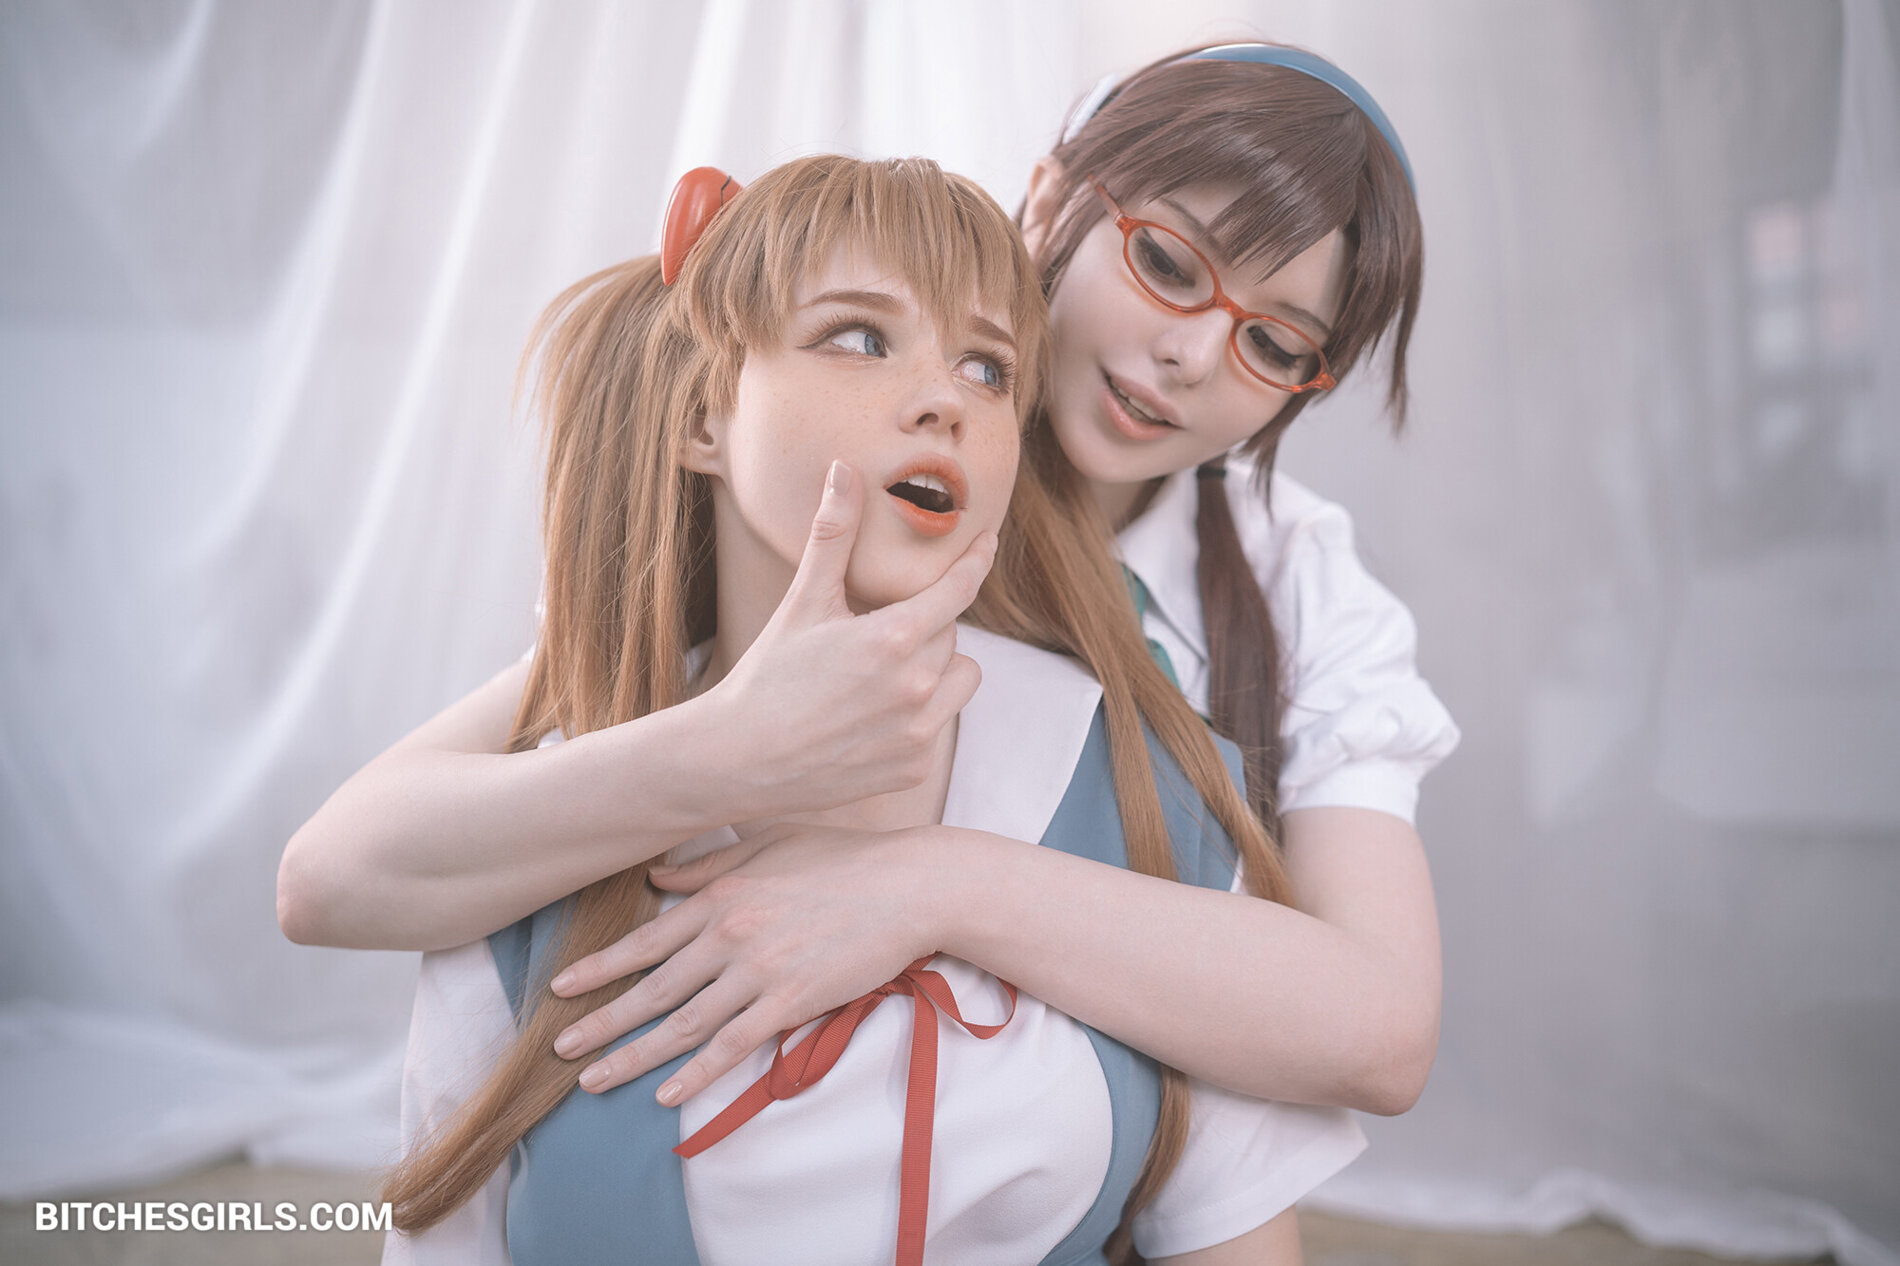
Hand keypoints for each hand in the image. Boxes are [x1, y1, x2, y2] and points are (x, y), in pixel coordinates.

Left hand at [548, 822, 941, 1099]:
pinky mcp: (791, 1000)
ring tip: (594, 1080)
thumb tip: (656, 878)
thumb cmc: (844, 858)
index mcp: (721, 894)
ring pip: (683, 1023)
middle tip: (562, 1048)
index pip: (645, 939)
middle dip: (601, 1021)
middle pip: (652, 988)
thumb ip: (709, 864)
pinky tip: (666, 1092)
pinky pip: (733, 1044)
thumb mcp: (770, 843)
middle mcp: (729, 933)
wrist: (908, 885)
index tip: (562, 989)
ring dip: (633, 1056)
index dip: (600, 968)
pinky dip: (696, 1072)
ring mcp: (758, 970)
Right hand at [699, 460, 991, 819]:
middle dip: (922, 624)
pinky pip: (942, 720)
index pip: (958, 589)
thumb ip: (834, 536)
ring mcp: (918, 731)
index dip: (977, 561)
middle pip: (950, 633)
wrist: (741, 759)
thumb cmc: (770, 675)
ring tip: (884, 671)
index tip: (988, 542)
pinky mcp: (915, 766)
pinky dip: (921, 712)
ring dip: (936, 666)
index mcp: (893, 639)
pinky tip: (873, 714)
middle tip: (874, 630)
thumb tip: (844, 471)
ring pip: (961, 676)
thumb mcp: (803, 602)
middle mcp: (916, 687)